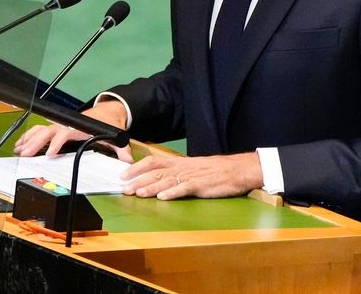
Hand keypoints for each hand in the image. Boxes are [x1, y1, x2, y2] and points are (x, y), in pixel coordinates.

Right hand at [13, 99, 132, 161]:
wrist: (108, 111)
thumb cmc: (109, 123)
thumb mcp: (117, 135)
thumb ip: (122, 149)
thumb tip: (128, 160)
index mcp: (80, 127)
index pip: (66, 134)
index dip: (57, 143)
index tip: (49, 154)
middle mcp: (69, 125)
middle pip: (49, 132)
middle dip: (36, 142)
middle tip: (25, 154)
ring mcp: (63, 125)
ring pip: (42, 130)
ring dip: (30, 139)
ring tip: (18, 149)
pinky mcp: (59, 127)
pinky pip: (42, 130)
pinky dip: (30, 136)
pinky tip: (21, 144)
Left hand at [120, 152, 263, 199]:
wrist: (238, 169)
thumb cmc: (216, 170)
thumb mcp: (193, 168)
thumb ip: (177, 172)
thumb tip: (159, 178)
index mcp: (179, 162)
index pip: (153, 161)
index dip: (136, 168)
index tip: (123, 175)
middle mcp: (182, 167)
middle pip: (156, 172)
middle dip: (138, 181)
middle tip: (124, 189)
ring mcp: (191, 176)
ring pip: (167, 181)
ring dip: (151, 188)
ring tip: (138, 193)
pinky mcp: (201, 185)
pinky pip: (185, 188)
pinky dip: (173, 193)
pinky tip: (163, 198)